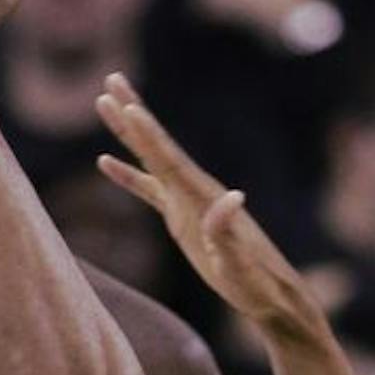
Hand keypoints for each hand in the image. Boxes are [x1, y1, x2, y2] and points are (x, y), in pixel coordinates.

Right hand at [96, 73, 321, 338]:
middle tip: (111, 79)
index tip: (128, 105)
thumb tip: (232, 197)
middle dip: (134, 113)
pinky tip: (105, 162)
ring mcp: (188, 202)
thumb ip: (230, 233)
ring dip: (128, 132)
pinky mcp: (183, 218)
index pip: (170, 160)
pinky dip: (128, 175)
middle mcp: (195, 192)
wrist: (270, 295)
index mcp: (204, 198)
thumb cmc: (257, 283)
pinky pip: (149, 189)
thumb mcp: (241, 264)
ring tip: (104, 102)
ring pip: (151, 160)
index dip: (148, 134)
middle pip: (157, 145)